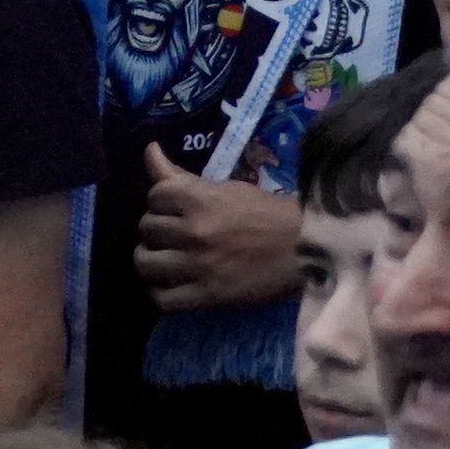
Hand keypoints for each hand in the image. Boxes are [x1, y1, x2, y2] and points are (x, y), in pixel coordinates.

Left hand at [135, 145, 303, 311]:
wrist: (303, 248)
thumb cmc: (265, 213)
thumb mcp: (224, 188)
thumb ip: (181, 175)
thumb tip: (149, 150)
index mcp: (199, 199)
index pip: (153, 195)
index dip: (160, 201)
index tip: (172, 208)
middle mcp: (194, 231)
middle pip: (146, 228)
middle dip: (155, 229)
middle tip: (171, 234)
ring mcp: (199, 265)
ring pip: (146, 262)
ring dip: (150, 259)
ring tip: (163, 259)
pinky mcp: (209, 295)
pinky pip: (164, 299)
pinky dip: (160, 292)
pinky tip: (169, 285)